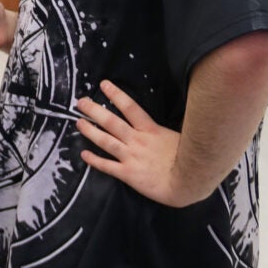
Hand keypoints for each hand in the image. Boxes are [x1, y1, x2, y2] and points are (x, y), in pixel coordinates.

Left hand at [76, 80, 199, 207]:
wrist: (189, 183)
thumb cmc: (188, 159)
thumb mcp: (178, 135)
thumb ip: (164, 127)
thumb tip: (162, 115)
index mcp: (150, 130)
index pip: (130, 108)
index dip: (116, 95)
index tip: (104, 84)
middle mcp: (137, 141)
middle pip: (112, 122)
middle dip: (95, 110)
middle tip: (81, 102)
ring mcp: (131, 157)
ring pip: (106, 141)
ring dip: (90, 131)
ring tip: (79, 122)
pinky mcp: (128, 174)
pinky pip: (108, 166)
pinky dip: (95, 160)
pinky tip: (83, 155)